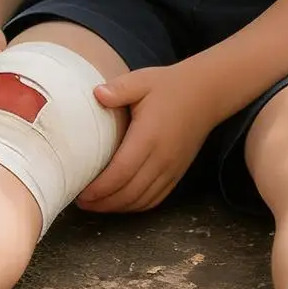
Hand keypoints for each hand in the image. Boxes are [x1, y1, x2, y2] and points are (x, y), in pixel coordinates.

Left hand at [76, 61, 216, 213]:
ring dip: (118, 207)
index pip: (121, 171)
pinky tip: (120, 202)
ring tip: (95, 204)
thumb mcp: (142, 80)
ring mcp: (172, 169)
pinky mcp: (177, 173)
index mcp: (149, 136)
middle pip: (130, 192)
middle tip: (81, 201)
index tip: (81, 192)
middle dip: (103, 202)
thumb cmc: (169, 86)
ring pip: (142, 200)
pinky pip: (155, 199)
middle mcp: (162, 158)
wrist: (206, 94)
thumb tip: (95, 94)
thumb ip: (118, 89)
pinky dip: (136, 205)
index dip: (100, 187)